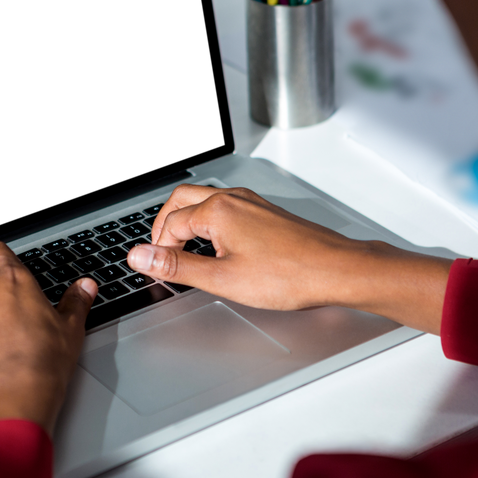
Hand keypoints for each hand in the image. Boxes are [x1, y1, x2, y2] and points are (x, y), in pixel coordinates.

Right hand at [126, 184, 450, 332]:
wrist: (337, 270)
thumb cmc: (290, 275)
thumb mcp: (223, 279)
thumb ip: (178, 267)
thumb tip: (141, 257)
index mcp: (219, 210)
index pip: (171, 224)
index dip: (158, 249)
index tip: (156, 270)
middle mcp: (234, 199)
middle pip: (182, 200)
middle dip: (165, 226)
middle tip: (160, 254)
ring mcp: (251, 203)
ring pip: (204, 201)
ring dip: (186, 221)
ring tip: (183, 251)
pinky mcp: (265, 213)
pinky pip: (224, 207)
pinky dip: (208, 223)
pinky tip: (216, 247)